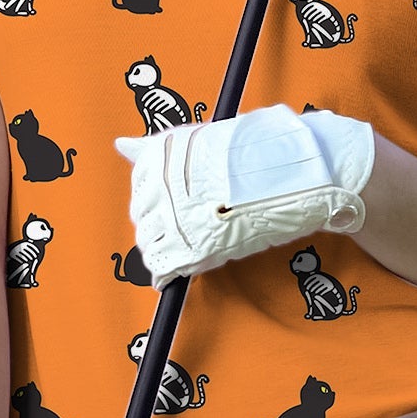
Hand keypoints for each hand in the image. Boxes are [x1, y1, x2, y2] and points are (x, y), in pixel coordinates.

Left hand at [120, 105, 374, 287]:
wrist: (297, 172)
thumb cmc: (254, 155)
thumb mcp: (201, 143)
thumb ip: (158, 150)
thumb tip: (119, 144)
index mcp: (163, 154)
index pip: (140, 187)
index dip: (156, 200)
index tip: (174, 204)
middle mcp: (163, 183)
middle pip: (142, 216)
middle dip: (157, 225)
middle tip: (186, 226)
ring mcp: (179, 216)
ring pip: (149, 243)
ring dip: (162, 249)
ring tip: (187, 246)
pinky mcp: (196, 246)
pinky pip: (164, 265)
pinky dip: (165, 273)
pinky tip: (171, 275)